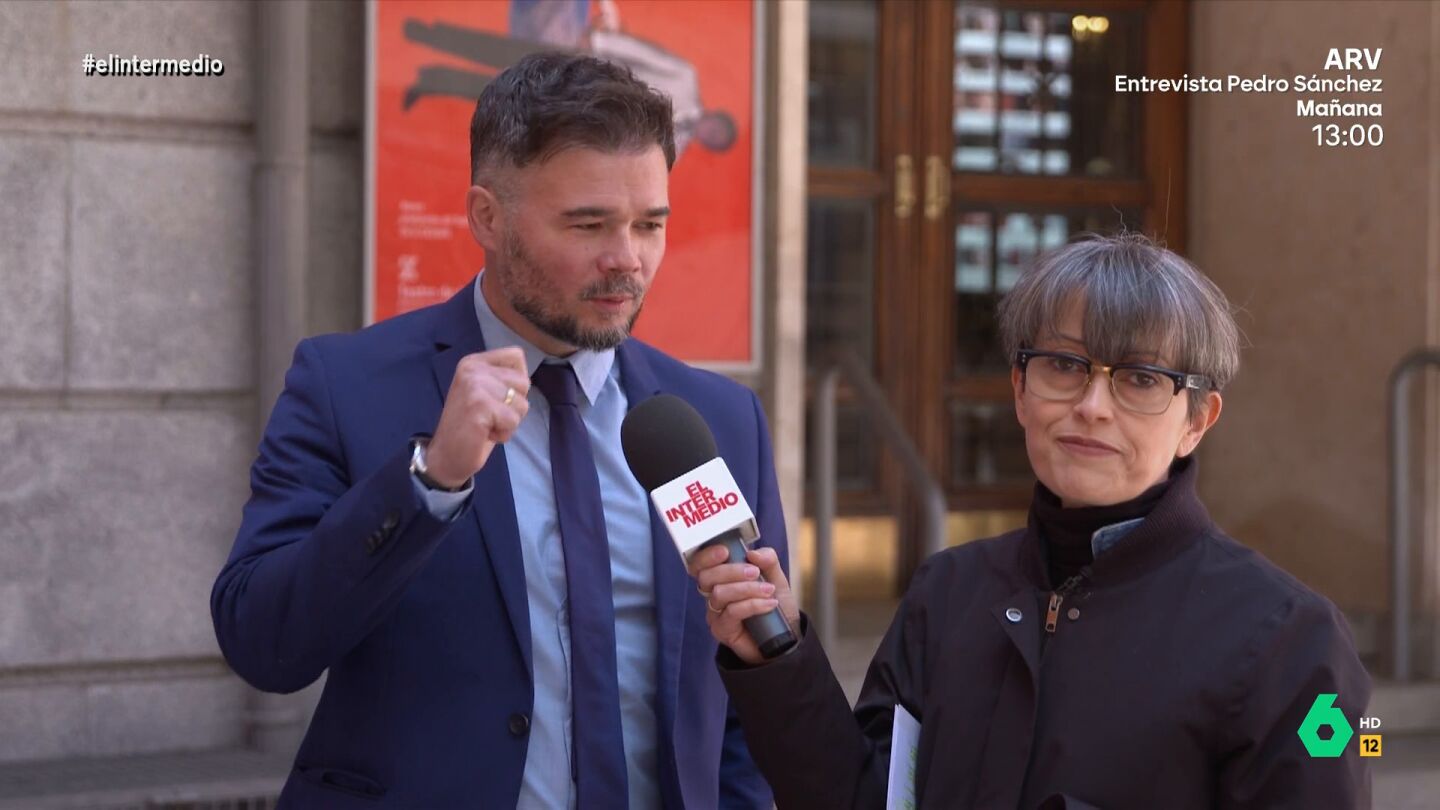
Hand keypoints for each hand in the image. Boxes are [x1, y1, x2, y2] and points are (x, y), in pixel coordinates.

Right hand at [425, 347, 530, 487]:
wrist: (446, 456)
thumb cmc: (471, 427)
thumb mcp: (486, 393)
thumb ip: (502, 379)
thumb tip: (525, 376)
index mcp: (474, 362)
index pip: (516, 356)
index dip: (517, 382)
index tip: (498, 398)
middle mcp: (473, 368)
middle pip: (523, 381)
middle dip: (514, 405)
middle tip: (490, 416)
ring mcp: (475, 385)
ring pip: (521, 403)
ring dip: (509, 421)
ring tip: (487, 424)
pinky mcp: (480, 405)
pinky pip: (513, 420)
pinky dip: (504, 433)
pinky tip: (485, 434)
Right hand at [689, 545, 800, 664]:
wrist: (784, 638)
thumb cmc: (774, 604)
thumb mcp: (776, 578)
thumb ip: (768, 561)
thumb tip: (752, 553)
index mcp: (721, 578)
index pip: (700, 564)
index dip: (706, 556)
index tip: (725, 551)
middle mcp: (713, 594)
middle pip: (706, 577)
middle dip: (732, 571)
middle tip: (755, 572)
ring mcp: (715, 613)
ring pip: (719, 593)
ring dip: (747, 588)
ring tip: (769, 590)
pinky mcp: (721, 630)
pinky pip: (732, 612)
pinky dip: (753, 604)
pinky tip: (770, 604)